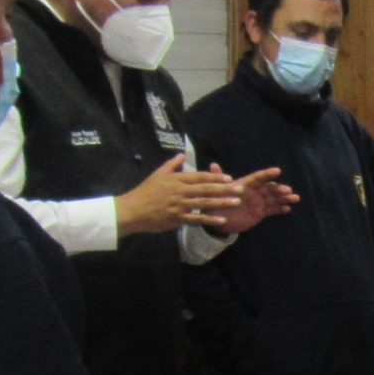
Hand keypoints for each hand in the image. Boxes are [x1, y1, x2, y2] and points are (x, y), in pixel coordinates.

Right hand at [115, 155, 241, 235]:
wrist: (133, 210)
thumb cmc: (145, 191)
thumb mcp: (158, 174)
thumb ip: (172, 164)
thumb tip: (182, 154)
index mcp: (177, 179)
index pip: (200, 177)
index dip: (215, 177)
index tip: (229, 178)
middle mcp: (181, 191)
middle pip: (206, 189)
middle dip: (225, 189)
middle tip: (241, 189)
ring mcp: (180, 206)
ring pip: (205, 203)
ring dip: (222, 203)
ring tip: (236, 202)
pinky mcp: (178, 219)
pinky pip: (196, 219)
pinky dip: (209, 220)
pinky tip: (222, 220)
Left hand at [205, 164, 297, 234]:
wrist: (218, 220)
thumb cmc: (216, 203)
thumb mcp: (215, 191)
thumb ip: (218, 179)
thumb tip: (213, 164)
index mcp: (244, 185)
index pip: (257, 178)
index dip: (267, 174)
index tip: (278, 171)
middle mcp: (253, 192)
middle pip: (268, 189)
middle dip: (279, 189)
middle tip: (288, 190)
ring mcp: (258, 202)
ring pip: (273, 199)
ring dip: (284, 198)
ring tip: (295, 198)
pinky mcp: (259, 213)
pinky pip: (271, 210)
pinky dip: (280, 209)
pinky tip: (288, 209)